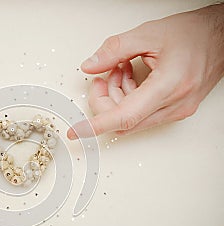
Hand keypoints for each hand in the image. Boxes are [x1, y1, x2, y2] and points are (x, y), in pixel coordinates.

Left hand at [68, 4, 223, 137]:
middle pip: (123, 120)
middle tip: (101, 77)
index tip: (77, 131)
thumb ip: (114, 50)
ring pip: (131, 119)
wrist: (223, 36)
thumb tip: (91, 66)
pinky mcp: (175, 109)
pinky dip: (128, 98)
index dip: (96, 125)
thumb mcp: (149, 34)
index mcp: (169, 86)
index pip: (124, 117)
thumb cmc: (196, 34)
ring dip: (116, 98)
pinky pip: (142, 114)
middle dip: (103, 101)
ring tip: (119, 70)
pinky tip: (129, 77)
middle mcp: (174, 105)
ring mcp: (176, 110)